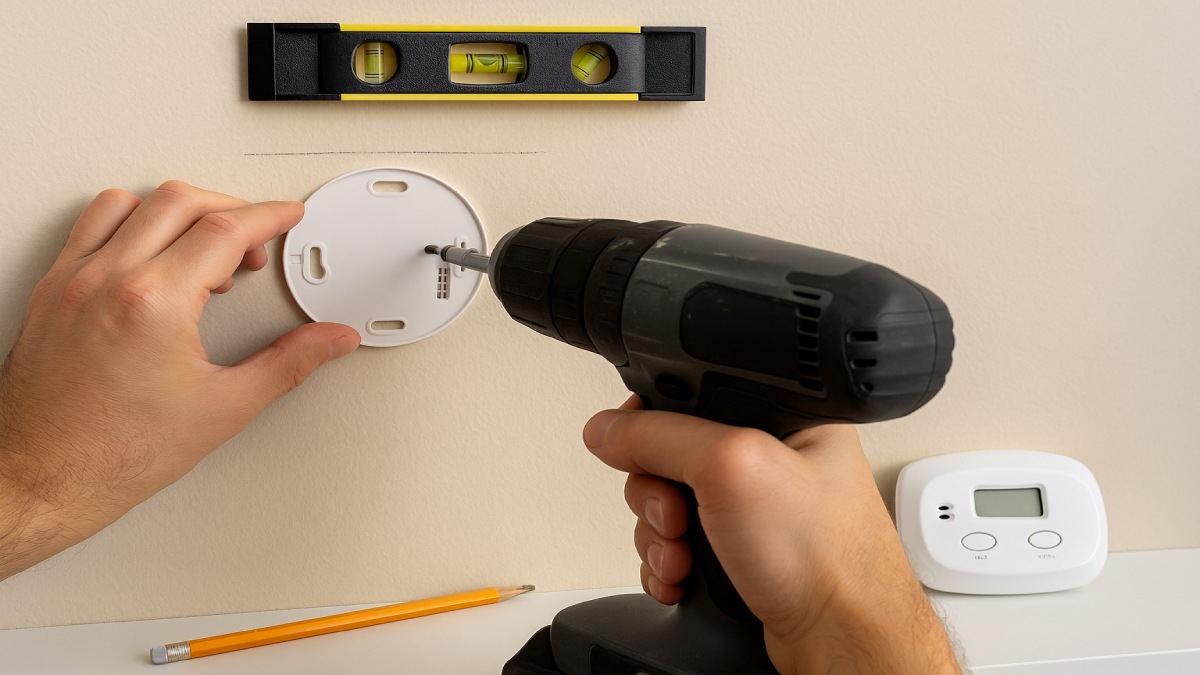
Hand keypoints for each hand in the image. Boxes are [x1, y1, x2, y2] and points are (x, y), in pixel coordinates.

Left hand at [0, 181, 359, 580]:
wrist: (44, 480)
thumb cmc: (114, 453)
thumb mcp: (223, 408)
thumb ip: (288, 364)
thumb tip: (328, 342)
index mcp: (154, 302)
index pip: (225, 231)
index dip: (268, 217)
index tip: (286, 217)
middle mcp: (107, 279)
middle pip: (180, 202)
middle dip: (230, 211)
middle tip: (255, 244)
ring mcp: (72, 281)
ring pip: (129, 202)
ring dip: (176, 210)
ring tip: (202, 245)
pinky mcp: (51, 291)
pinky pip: (90, 227)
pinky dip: (128, 223)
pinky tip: (148, 253)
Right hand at [583, 397, 959, 673]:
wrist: (842, 645)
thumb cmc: (829, 559)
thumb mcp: (732, 468)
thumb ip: (660, 436)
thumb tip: (608, 429)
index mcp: (782, 415)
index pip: (693, 394)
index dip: (656, 419)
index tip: (637, 442)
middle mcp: (768, 458)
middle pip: (668, 455)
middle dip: (657, 493)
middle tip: (680, 515)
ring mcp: (753, 510)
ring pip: (666, 505)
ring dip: (659, 537)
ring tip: (687, 557)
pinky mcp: (740, 552)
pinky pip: (676, 546)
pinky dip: (668, 565)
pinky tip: (686, 579)